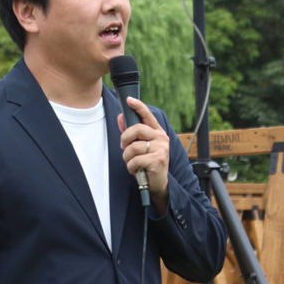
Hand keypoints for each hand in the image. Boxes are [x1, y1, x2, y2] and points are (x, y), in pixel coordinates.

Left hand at [118, 96, 169, 214]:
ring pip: (134, 147)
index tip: (129, 100)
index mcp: (157, 132)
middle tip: (124, 147)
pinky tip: (135, 170)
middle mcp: (161, 138)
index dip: (139, 106)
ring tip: (132, 162)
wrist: (158, 184)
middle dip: (125, 138)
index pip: (148, 116)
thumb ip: (130, 133)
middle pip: (137, 129)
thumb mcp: (139, 147)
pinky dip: (131, 166)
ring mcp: (161, 149)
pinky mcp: (157, 160)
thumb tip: (121, 117)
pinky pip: (135, 160)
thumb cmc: (148, 163)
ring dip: (127, 157)